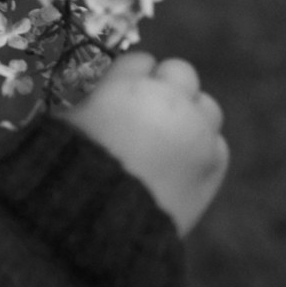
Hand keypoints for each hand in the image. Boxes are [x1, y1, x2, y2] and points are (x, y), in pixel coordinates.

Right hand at [58, 52, 228, 236]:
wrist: (103, 225)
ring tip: (168, 138)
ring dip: (190, 115)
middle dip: (166, 86)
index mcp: (129, 86)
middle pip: (181, 72)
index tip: (120, 92)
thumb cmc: (72, 172)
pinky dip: (202, 149)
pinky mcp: (214, 165)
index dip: (129, 77)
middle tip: (148, 110)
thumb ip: (92, 100)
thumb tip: (102, 96)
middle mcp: (171, 102)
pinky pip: (217, 144)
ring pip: (207, 106)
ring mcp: (198, 133)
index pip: (141, 61)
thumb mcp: (69, 124)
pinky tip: (180, 163)